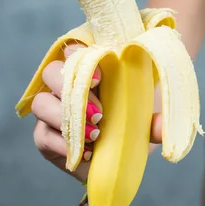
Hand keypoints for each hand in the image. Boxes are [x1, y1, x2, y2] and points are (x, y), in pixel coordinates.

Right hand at [30, 42, 162, 182]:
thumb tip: (163, 129)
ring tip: (95, 134)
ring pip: (41, 103)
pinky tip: (86, 153)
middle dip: (73, 91)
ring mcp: (53, 110)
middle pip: (51, 72)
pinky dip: (62, 144)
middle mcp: (66, 85)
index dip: (80, 57)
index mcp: (90, 69)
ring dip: (66, 118)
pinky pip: (41, 135)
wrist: (126, 154)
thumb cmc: (135, 123)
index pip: (74, 51)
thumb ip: (156, 121)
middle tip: (100, 113)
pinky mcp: (46, 136)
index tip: (101, 77)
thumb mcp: (149, 118)